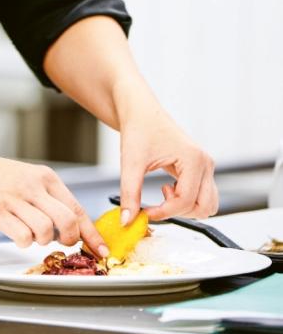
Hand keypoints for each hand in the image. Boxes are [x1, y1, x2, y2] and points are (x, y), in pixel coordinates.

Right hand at [0, 150, 108, 258]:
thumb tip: (71, 227)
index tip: (100, 250)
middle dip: (69, 240)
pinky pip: (23, 236)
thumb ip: (48, 199)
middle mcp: (33, 185)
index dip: (91, 234)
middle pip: (67, 221)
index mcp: (45, 177)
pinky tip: (15, 234)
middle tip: (59, 243)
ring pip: (46, 231)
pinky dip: (23, 243)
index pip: (77, 208)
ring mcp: (15, 198)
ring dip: (41, 241)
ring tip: (29, 233)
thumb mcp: (27, 179)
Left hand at [119, 106, 218, 224]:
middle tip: (156, 202)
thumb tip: (127, 221)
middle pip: (204, 207)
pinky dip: (187, 200)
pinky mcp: (201, 168)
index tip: (145, 213)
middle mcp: (205, 162)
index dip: (164, 212)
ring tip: (164, 192)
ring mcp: (206, 165)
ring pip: (208, 204)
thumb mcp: (131, 163)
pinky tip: (169, 188)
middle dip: (178, 211)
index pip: (186, 201)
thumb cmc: (138, 130)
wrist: (141, 112)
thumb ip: (130, 194)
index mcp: (193, 159)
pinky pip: (203, 195)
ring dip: (185, 207)